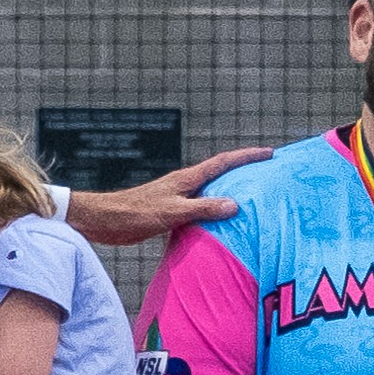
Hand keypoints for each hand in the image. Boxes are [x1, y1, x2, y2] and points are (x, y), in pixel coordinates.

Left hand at [69, 146, 278, 249]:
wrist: (104, 220)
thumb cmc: (134, 214)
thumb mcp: (172, 212)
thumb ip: (202, 209)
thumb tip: (235, 205)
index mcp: (187, 179)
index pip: (223, 163)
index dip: (247, 156)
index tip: (269, 153)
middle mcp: (184, 184)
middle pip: (220, 172)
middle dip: (244, 169)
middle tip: (266, 170)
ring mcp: (177, 195)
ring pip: (211, 189)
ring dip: (230, 189)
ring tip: (251, 195)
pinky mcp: (170, 209)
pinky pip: (201, 205)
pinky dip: (214, 208)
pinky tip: (220, 221)